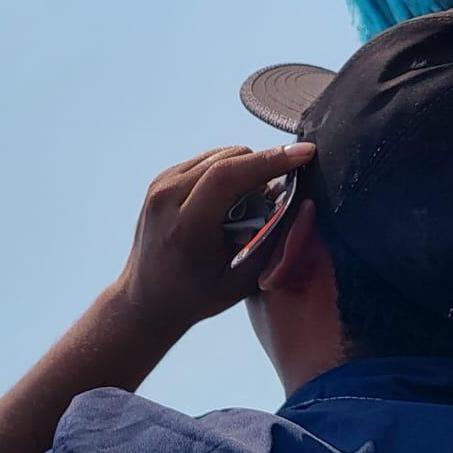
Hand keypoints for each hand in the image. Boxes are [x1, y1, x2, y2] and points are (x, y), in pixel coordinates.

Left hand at [115, 142, 315, 332]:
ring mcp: (159, 186)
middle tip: (277, 197)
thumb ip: (274, 240)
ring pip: (220, 155)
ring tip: (251, 205)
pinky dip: (228, 173)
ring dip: (246, 170)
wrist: (146, 299)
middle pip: (228, 159)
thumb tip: (302, 202)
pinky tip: (231, 202)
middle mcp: (166, 199)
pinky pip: (207, 161)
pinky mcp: (161, 180)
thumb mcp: (243, 280)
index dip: (269, 160)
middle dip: (263, 167)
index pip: (228, 175)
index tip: (305, 153)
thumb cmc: (198, 295)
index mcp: (185, 227)